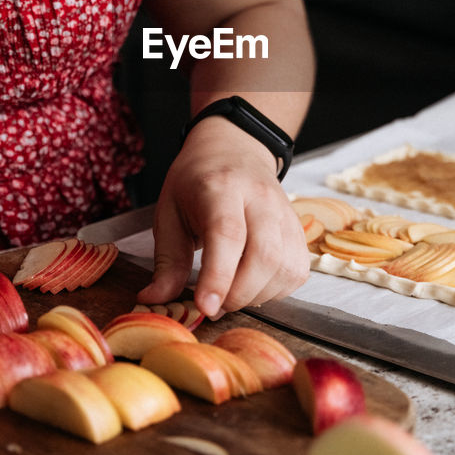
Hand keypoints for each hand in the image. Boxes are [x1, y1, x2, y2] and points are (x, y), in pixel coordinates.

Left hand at [139, 117, 308, 317]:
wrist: (235, 148)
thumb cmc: (197, 181)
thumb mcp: (168, 212)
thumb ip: (166, 260)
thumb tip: (155, 300)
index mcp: (220, 188)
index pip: (227, 234)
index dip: (218, 275)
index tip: (205, 307)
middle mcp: (260, 198)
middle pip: (264, 255)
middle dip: (239, 294)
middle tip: (214, 303)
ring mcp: (285, 213)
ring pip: (285, 268)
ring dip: (257, 295)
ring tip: (231, 292)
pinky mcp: (299, 230)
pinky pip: (296, 271)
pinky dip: (275, 290)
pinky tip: (254, 283)